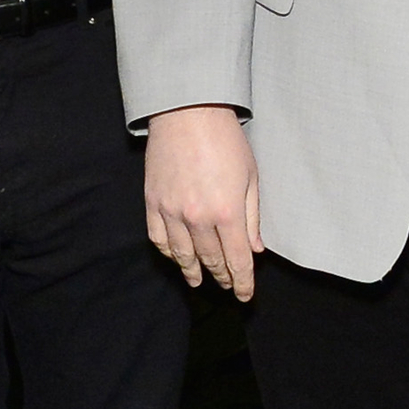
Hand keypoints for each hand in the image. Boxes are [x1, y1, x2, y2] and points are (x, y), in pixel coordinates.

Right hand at [145, 104, 260, 299]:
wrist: (188, 113)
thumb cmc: (226, 140)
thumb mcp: (250, 177)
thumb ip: (252, 217)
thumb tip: (254, 249)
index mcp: (228, 212)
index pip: (237, 260)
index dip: (242, 282)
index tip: (245, 295)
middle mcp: (198, 218)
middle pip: (211, 260)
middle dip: (222, 277)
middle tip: (227, 288)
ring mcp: (172, 211)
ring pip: (182, 255)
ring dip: (193, 271)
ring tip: (198, 281)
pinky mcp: (153, 202)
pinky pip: (159, 238)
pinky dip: (168, 252)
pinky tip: (176, 258)